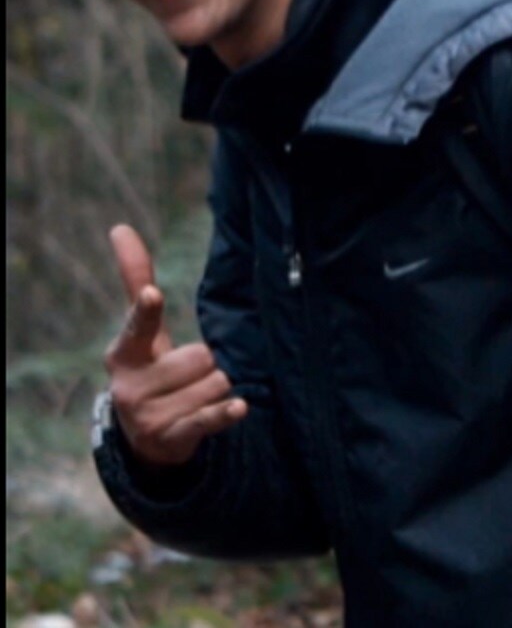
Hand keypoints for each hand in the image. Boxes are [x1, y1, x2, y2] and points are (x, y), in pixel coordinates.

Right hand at [102, 225, 246, 466]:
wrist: (145, 438)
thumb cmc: (149, 369)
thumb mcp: (142, 332)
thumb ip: (136, 280)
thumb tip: (120, 227)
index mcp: (122, 354)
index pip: (139, 327)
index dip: (147, 310)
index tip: (153, 293)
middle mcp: (129, 386)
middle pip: (202, 355)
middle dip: (208, 362)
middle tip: (189, 376)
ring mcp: (149, 415)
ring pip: (216, 381)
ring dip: (217, 387)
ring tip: (195, 397)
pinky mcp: (172, 437)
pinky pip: (212, 416)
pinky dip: (227, 411)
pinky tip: (239, 406)